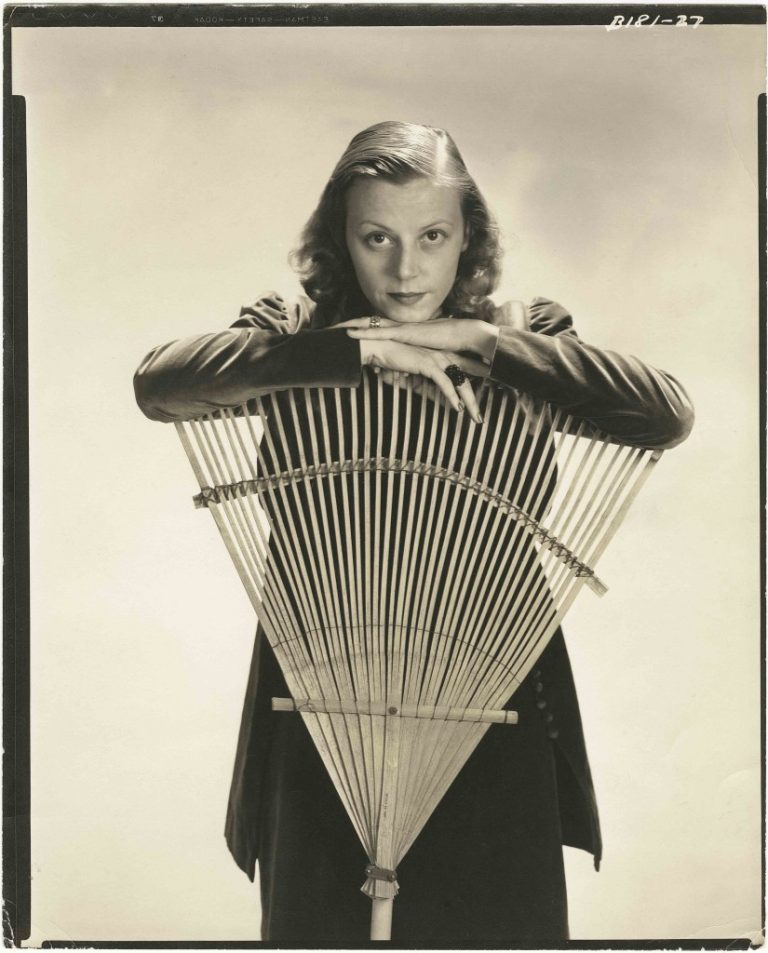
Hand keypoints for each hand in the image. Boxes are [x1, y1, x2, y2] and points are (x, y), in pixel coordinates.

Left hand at [345, 316, 499, 363]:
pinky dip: (363, 332)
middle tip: (331, 329)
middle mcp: (401, 327)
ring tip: (333, 330)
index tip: (346, 331)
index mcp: (406, 331)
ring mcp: (402, 328)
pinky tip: (349, 333)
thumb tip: (406, 374)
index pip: (380, 328)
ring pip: (370, 325)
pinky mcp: (405, 333)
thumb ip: (416, 365)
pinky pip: (379, 331)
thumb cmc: (451, 347)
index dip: (363, 329)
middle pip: (370, 323)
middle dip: (350, 324)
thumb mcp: (428, 359)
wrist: (465, 335)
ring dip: (351, 326)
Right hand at [359, 339, 485, 421]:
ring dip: (469, 402)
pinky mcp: (428, 364)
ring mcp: (436, 359)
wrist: (379, 348)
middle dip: (475, 398)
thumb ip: (426, 388)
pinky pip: (444, 383)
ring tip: (476, 417)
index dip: (478, 379)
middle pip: (466, 378)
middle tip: (482, 416)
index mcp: (441, 356)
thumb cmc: (394, 361)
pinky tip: (458, 408)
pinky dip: (452, 396)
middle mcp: (442, 356)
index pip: (465, 368)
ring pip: (459, 382)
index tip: (491, 391)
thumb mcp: (414, 377)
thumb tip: (436, 401)